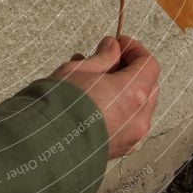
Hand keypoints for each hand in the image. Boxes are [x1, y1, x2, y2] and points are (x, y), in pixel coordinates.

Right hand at [50, 35, 159, 159]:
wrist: (44, 145)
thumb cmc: (61, 105)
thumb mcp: (79, 70)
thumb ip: (102, 57)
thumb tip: (112, 47)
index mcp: (133, 94)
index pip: (148, 64)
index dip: (134, 49)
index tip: (119, 43)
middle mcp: (139, 118)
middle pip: (148, 86)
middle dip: (131, 70)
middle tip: (108, 60)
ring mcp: (131, 137)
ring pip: (137, 106)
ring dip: (123, 91)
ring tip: (94, 81)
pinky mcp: (120, 149)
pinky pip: (127, 123)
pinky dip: (118, 110)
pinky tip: (94, 101)